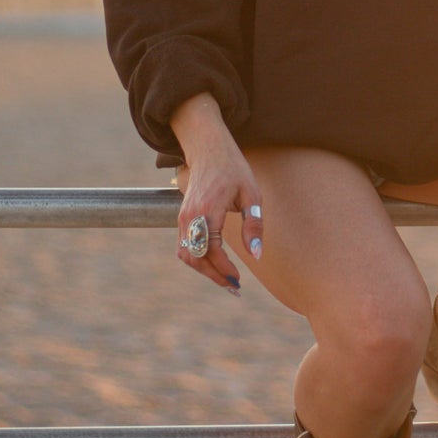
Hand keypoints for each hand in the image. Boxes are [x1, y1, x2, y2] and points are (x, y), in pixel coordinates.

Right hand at [170, 94, 263, 293]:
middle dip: (214, 276)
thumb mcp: (251, 194)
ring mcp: (182, 218)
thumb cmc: (233, 169)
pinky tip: (215, 264)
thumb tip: (256, 254)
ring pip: (187, 255)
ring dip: (204, 270)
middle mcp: (190, 217)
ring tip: (226, 279)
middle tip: (234, 287)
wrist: (208, 149)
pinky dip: (198, 259)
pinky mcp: (181, 219)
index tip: (239, 279)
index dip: (224, 269)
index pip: (211, 251)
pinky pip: (185, 246)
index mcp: (208, 210)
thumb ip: (253, 224)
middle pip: (195, 258)